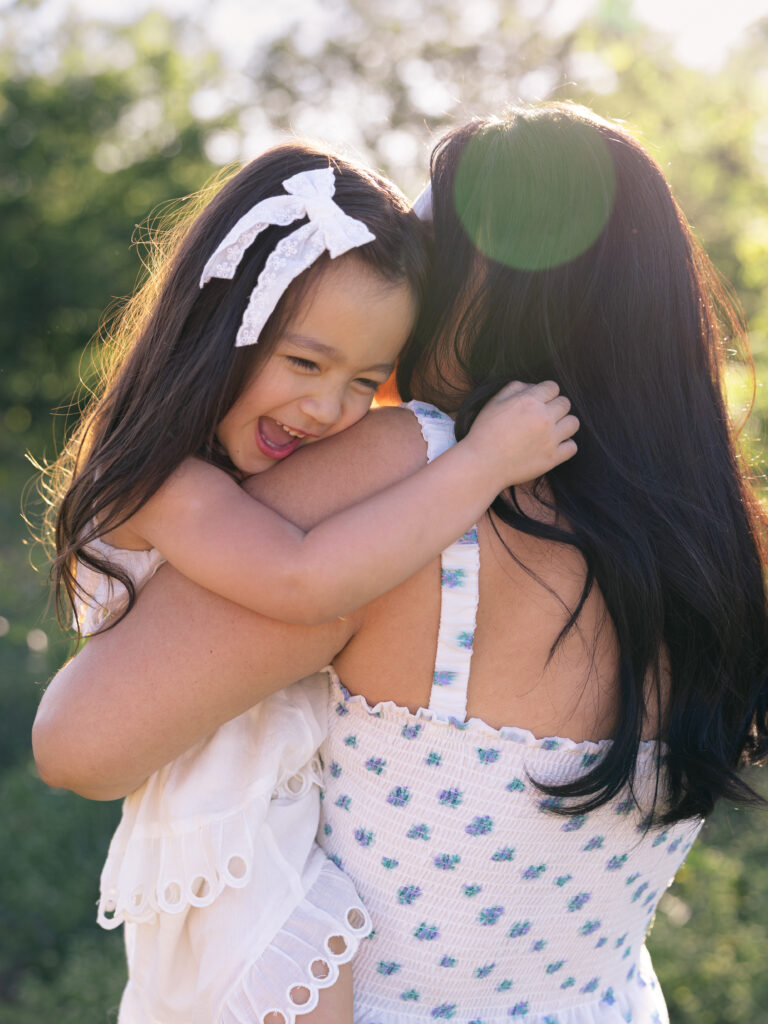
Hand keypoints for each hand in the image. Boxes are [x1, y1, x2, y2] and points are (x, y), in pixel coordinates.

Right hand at [464, 380, 578, 487]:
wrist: (482, 464)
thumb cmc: (484, 432)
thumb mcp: (494, 402)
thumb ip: (514, 388)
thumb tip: (532, 386)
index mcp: (529, 401)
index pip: (553, 387)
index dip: (546, 393)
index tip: (539, 401)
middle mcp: (544, 418)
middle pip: (566, 403)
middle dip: (555, 407)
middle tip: (543, 416)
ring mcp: (550, 439)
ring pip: (574, 423)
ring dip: (564, 424)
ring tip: (551, 430)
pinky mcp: (553, 458)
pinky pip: (573, 446)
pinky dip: (565, 445)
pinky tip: (553, 446)